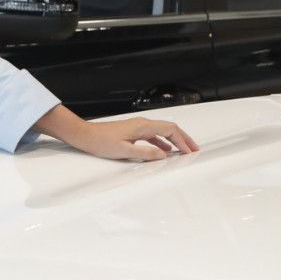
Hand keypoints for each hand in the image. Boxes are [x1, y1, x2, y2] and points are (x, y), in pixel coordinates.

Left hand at [36, 104, 198, 162]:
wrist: (85, 135)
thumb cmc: (100, 142)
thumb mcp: (124, 151)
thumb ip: (145, 154)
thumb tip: (163, 155)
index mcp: (143, 126)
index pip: (170, 130)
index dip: (182, 141)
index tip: (190, 151)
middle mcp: (142, 124)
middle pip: (170, 129)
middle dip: (184, 139)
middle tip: (195, 149)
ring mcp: (138, 127)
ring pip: (162, 132)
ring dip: (174, 140)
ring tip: (184, 150)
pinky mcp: (133, 132)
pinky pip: (153, 135)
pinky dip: (163, 142)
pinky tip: (165, 151)